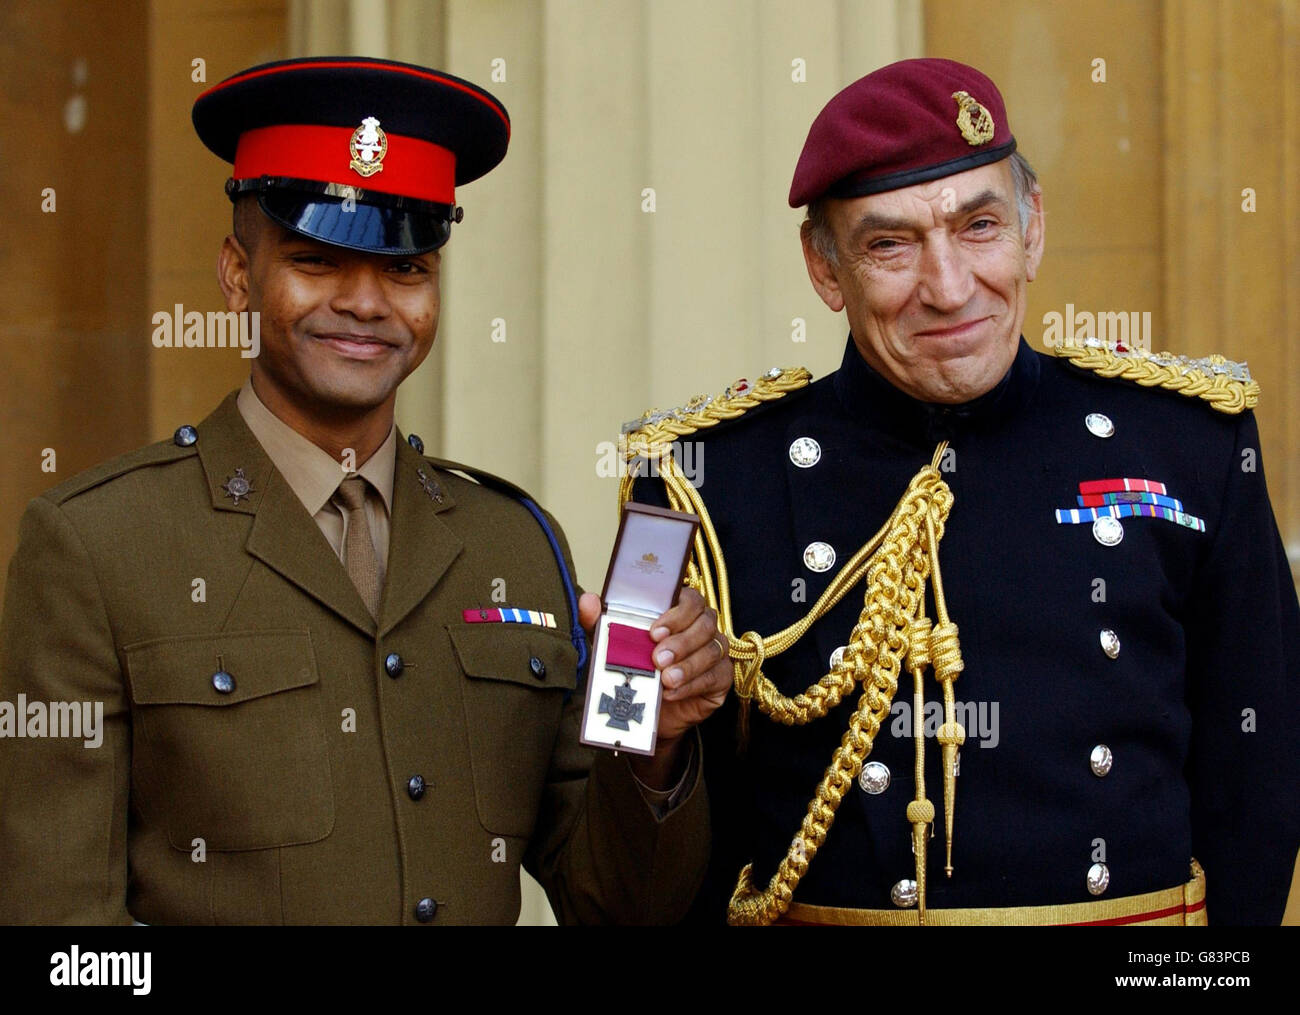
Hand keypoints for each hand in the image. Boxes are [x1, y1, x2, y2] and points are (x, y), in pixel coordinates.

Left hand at [578, 588, 730, 787]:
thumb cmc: (634, 668)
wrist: (645, 710)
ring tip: (665, 678)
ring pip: (711, 650)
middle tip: (657, 658)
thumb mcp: (613, 645)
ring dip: (687, 665)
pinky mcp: (721, 677)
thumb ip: (601, 622)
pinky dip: (692, 685)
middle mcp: (702, 627)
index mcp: (680, 611)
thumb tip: (587, 601)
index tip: (654, 631)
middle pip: (704, 623)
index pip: (690, 599)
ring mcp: (715, 651)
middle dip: (680, 642)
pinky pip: (715, 676)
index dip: (676, 613)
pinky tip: (672, 692)